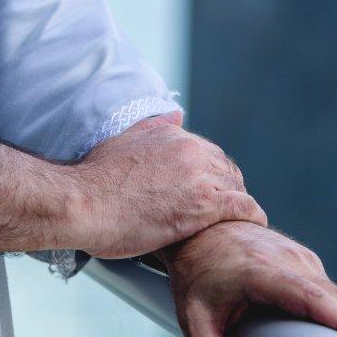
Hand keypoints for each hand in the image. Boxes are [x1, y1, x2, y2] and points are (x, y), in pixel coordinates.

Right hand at [67, 117, 265, 258]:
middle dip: (228, 187)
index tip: (211, 188)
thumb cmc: (93, 180)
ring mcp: (198, 177)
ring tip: (240, 220)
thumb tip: (175, 113)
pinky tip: (254, 223)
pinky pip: (241, 207)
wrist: (81, 202)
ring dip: (238, 203)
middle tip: (227, 208)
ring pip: (235, 186)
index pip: (207, 152)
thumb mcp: (124, 141)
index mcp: (173, 136)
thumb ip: (152, 129)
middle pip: (225, 168)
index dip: (212, 173)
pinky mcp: (202, 205)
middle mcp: (190, 150)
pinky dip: (251, 215)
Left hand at [162, 220, 336, 336]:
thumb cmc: (196, 274)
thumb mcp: (195, 321)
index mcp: (260, 271)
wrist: (199, 230)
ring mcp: (297, 253)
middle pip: (331, 297)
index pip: (311, 297)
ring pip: (332, 292)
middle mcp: (285, 258)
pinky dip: (335, 307)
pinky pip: (326, 286)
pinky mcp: (302, 256)